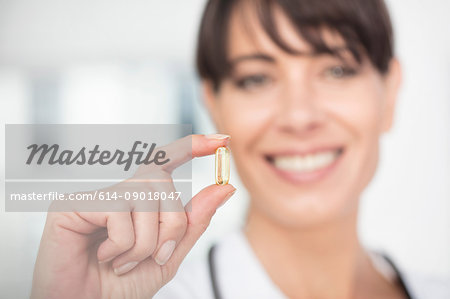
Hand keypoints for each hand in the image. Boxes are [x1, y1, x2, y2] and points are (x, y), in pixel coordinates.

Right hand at [30, 134, 235, 298]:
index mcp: (140, 201)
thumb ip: (193, 221)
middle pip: (163, 184)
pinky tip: (104, 257)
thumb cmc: (121, 286)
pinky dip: (122, 245)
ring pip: (144, 199)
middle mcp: (119, 192)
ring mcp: (95, 196)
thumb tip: (226, 188)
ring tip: (123, 262)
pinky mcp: (71, 204)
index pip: (166, 161)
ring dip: (146, 243)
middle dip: (172, 225)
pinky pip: (118, 212)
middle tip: (156, 256)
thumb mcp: (168, 255)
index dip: (192, 147)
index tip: (223, 141)